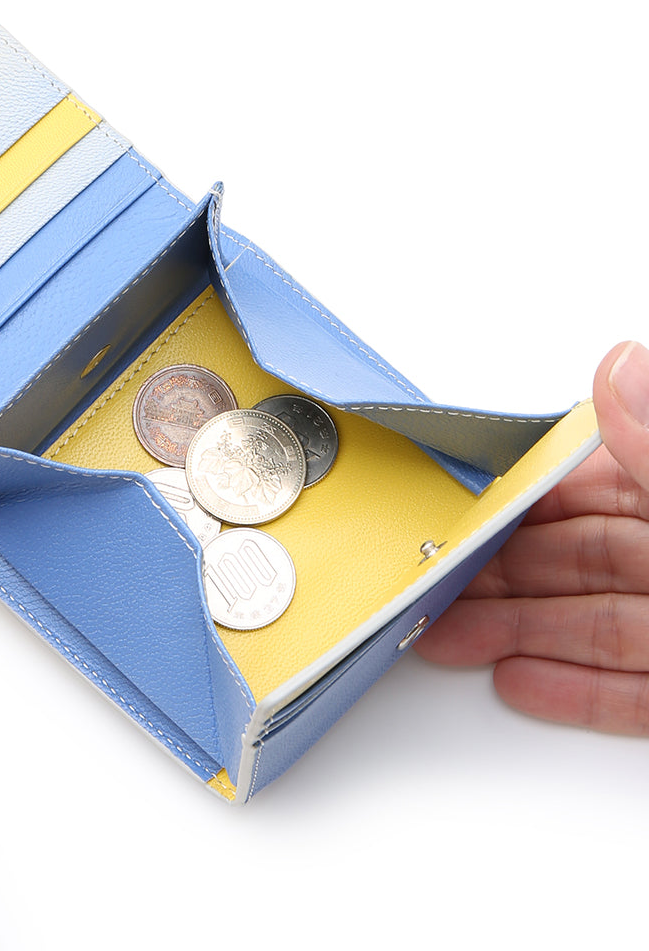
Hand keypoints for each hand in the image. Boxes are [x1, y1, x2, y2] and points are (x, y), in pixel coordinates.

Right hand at [416, 340, 648, 735]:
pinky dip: (575, 690)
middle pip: (576, 560)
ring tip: (445, 640)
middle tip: (427, 584)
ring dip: (513, 632)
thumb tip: (618, 364)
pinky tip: (517, 682)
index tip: (457, 506)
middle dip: (495, 575)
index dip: (521, 496)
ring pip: (592, 623)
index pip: (592, 484)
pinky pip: (631, 690)